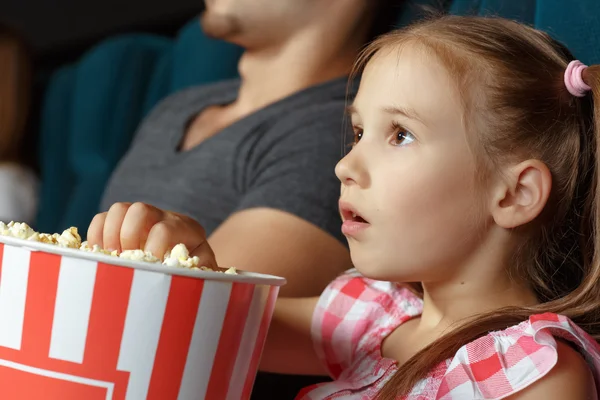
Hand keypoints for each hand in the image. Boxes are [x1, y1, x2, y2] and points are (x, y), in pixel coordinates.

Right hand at [87, 202, 216, 267]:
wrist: (191, 264)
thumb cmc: (197, 272)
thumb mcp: (204, 271)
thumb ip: (199, 271)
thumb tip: (184, 274)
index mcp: (187, 229)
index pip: (164, 229)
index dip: (153, 248)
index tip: (149, 267)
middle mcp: (164, 217)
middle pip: (140, 209)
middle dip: (128, 236)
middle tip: (127, 259)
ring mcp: (142, 218)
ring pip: (119, 209)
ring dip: (109, 235)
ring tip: (112, 258)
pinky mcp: (124, 224)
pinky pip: (102, 218)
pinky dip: (95, 236)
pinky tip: (102, 257)